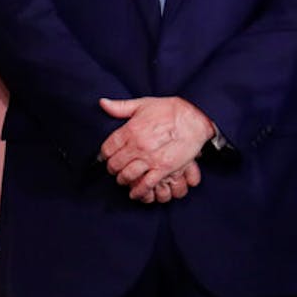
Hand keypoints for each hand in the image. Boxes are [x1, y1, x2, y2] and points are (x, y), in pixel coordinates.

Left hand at [98, 96, 214, 201]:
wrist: (194, 118)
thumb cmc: (169, 109)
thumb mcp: (142, 104)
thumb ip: (120, 107)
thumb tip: (102, 103)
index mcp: (131, 129)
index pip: (108, 147)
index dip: (104, 155)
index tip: (106, 157)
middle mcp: (138, 145)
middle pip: (115, 164)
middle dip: (112, 169)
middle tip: (114, 170)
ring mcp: (150, 158)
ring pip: (127, 176)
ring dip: (123, 180)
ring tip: (123, 179)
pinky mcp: (163, 169)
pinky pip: (146, 185)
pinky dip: (138, 192)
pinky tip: (134, 193)